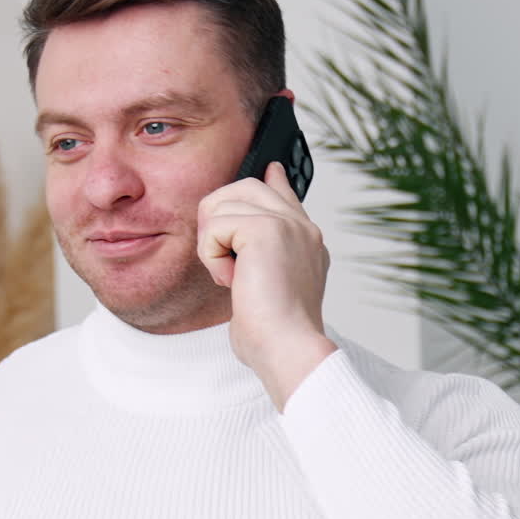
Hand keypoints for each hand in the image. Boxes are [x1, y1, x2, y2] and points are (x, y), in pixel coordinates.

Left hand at [197, 161, 336, 409]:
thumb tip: (237, 243)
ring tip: (231, 277)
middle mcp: (303, 228)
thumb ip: (257, 262)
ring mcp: (288, 224)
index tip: (272, 169)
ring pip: (223, 201)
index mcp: (308, 243)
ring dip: (213, 244)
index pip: (287, 196)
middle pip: (245, 187)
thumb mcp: (266, 291)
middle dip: (217, 219)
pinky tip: (230, 281)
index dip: (273, 181)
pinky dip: (212, 256)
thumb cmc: (276, 336)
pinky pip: (215, 226)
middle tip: (222, 261)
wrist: (287, 348)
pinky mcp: (266, 229)